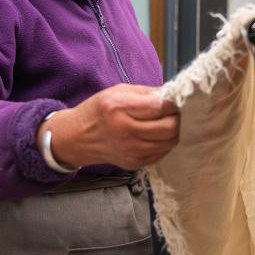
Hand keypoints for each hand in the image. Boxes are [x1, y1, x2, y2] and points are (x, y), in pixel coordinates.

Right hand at [38, 84, 179, 170]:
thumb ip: (146, 93)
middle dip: (176, 117)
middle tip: (172, 112)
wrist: (78, 138)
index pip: (160, 107)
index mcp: (119, 108)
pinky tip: (155, 135)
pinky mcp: (134, 164)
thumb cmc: (99, 110)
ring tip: (164, 122)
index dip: (172, 102)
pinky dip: (164, 143)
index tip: (172, 99)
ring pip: (170, 142)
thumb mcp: (118, 91)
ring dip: (173, 131)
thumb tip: (172, 96)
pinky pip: (162, 153)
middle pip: (170, 127)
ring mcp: (130, 151)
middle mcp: (125, 132)